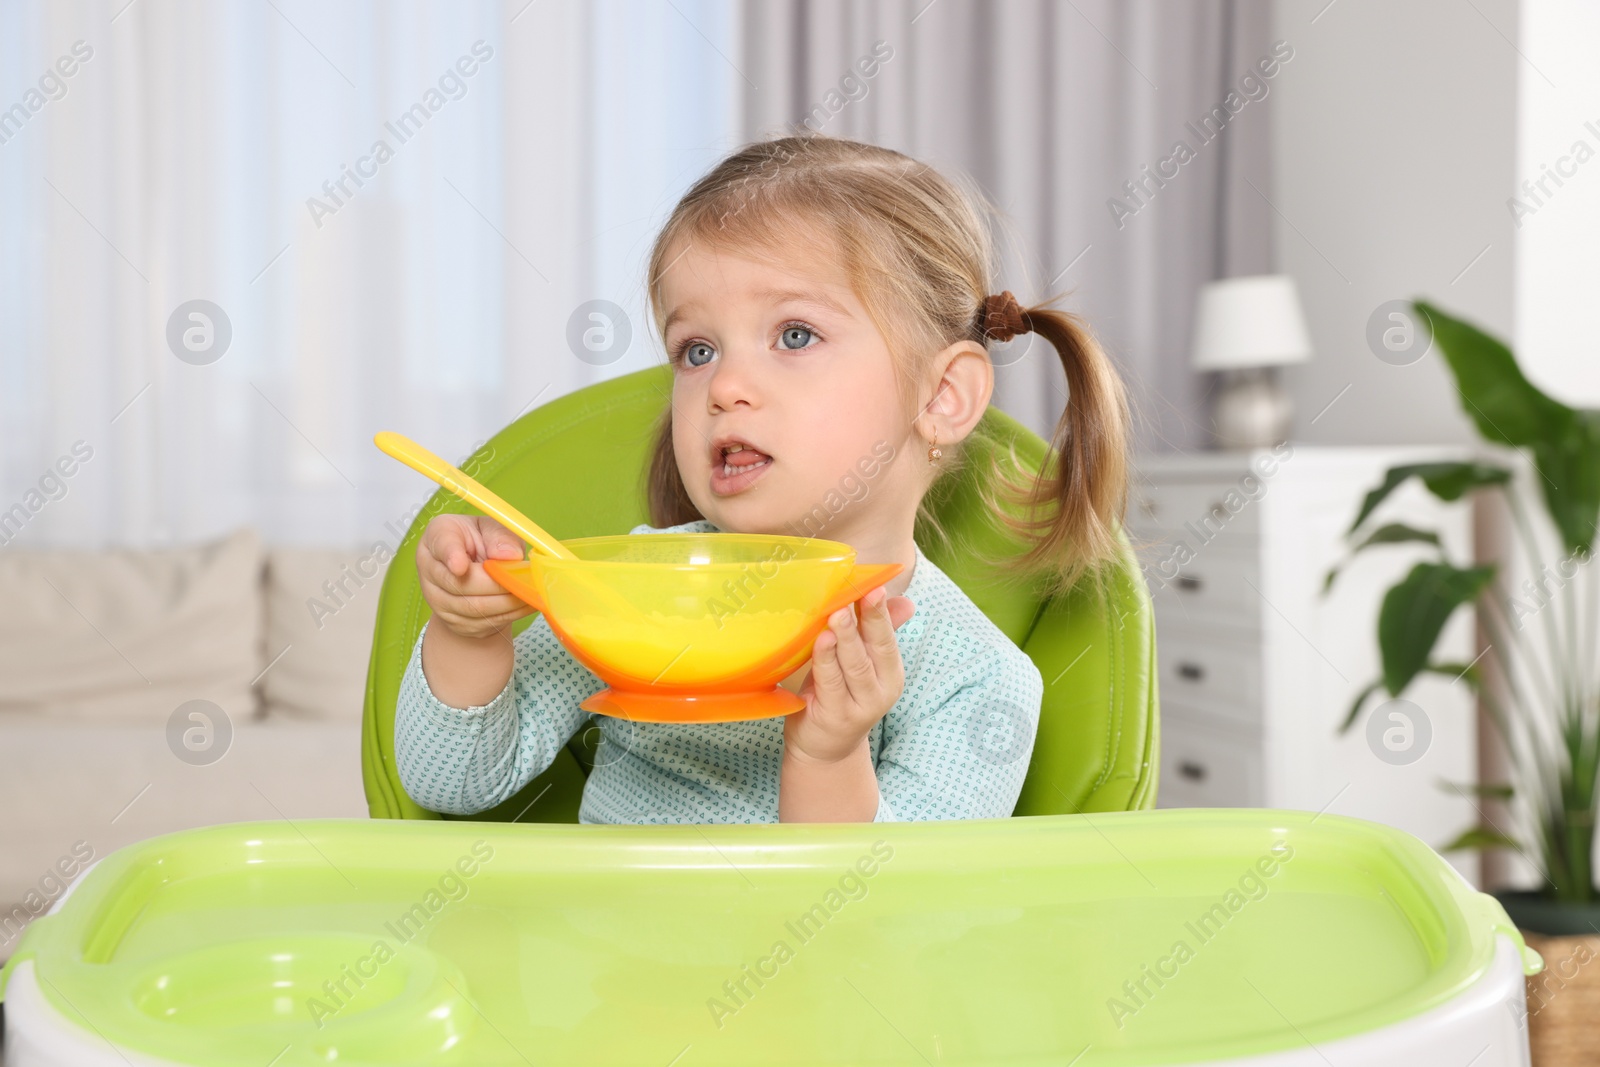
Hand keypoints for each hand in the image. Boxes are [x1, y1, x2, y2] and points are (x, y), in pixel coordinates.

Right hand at [415, 514, 531, 639]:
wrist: (474, 574)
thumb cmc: (483, 542)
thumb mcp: (492, 529)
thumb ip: (501, 536)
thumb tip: (511, 556)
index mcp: (439, 535)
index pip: (442, 545)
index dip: (451, 556)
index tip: (460, 567)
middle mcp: (430, 568)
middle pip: (461, 584)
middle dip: (498, 585)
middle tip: (525, 580)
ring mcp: (438, 599)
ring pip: (475, 608)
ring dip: (508, 602)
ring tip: (531, 591)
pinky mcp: (454, 622)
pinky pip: (484, 622)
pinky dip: (510, 614)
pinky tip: (525, 603)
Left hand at [784, 587, 914, 764]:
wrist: (825, 748)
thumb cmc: (839, 695)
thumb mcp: (861, 664)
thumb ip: (878, 633)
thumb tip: (906, 602)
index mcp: (890, 672)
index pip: (887, 637)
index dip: (881, 611)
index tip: (876, 586)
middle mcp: (881, 689)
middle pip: (876, 649)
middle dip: (869, 619)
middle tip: (861, 592)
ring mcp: (859, 705)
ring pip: (854, 665)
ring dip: (846, 637)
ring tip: (838, 614)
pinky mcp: (835, 715)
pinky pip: (830, 682)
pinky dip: (826, 660)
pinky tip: (821, 641)